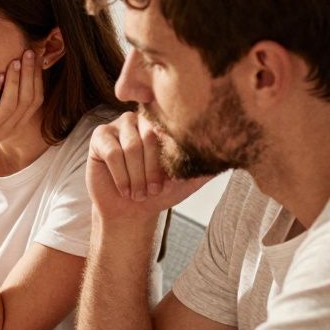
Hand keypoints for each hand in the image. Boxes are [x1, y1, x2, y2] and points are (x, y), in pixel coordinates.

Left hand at [0, 50, 42, 161]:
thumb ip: (5, 100)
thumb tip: (18, 70)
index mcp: (14, 126)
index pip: (35, 101)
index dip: (38, 78)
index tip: (37, 58)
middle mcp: (5, 129)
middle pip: (25, 101)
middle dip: (29, 75)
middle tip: (28, 53)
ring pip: (9, 105)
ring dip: (14, 81)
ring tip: (14, 62)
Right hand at [86, 112, 209, 222]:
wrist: (131, 211)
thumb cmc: (159, 193)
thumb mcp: (187, 181)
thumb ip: (205, 167)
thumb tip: (229, 155)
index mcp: (164, 125)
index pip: (170, 133)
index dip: (166, 163)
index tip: (166, 184)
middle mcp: (142, 119)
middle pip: (149, 138)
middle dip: (151, 171)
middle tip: (151, 191)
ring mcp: (119, 124)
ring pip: (131, 147)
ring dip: (135, 176)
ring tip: (137, 192)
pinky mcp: (100, 136)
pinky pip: (112, 152)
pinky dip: (120, 175)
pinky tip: (124, 189)